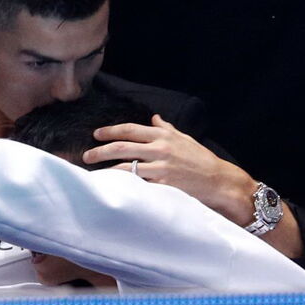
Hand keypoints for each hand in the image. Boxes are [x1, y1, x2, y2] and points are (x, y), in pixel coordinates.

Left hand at [82, 114, 256, 223]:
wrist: (218, 181)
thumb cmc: (200, 160)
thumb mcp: (184, 139)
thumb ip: (167, 129)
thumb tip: (155, 118)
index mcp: (163, 136)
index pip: (130, 129)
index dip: (110, 131)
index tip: (96, 134)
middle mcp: (160, 149)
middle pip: (122, 147)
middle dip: (100, 151)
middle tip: (86, 156)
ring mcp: (160, 168)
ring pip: (125, 166)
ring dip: (106, 169)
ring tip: (93, 173)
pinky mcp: (163, 186)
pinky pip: (137, 184)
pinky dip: (122, 185)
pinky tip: (111, 187)